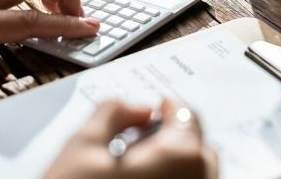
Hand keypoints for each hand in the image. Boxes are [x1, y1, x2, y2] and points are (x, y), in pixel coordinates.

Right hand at [45, 99, 217, 178]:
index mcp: (181, 157)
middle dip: (175, 140)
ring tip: (138, 173)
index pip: (188, 116)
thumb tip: (136, 109)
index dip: (167, 109)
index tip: (155, 111)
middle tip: (142, 143)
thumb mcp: (80, 148)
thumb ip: (113, 113)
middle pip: (199, 150)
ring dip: (176, 169)